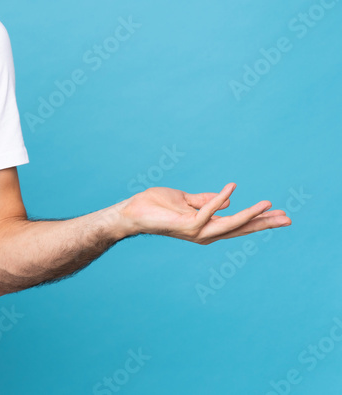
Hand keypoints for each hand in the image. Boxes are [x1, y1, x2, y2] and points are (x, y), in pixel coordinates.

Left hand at [119, 183, 291, 244]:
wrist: (131, 213)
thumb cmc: (155, 206)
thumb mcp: (185, 200)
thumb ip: (205, 200)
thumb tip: (229, 199)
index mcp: (206, 227)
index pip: (238, 224)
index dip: (258, 220)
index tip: (280, 214)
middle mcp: (204, 233)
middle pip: (241, 228)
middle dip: (264, 223)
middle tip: (288, 219)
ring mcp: (196, 231)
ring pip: (230, 224)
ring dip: (250, 214)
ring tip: (269, 204)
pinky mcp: (186, 225)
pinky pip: (207, 210)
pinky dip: (219, 198)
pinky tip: (232, 187)